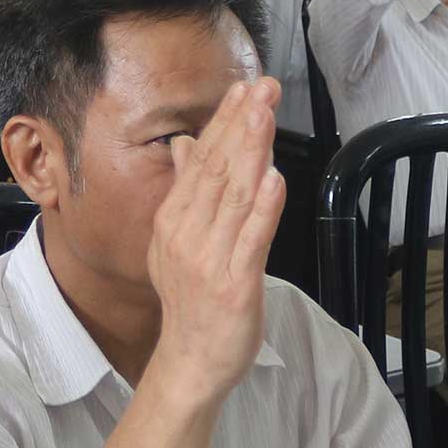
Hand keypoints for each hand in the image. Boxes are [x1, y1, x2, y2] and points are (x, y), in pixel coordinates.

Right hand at [144, 79, 286, 399]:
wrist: (190, 361)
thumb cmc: (191, 302)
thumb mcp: (176, 240)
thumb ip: (185, 190)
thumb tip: (186, 144)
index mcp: (173, 220)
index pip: (202, 160)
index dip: (225, 121)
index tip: (244, 87)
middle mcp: (187, 234)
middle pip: (217, 169)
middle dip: (241, 124)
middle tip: (262, 86)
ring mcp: (209, 258)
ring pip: (234, 196)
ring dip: (252, 151)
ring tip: (265, 114)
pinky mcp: (234, 284)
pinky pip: (251, 240)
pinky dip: (263, 208)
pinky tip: (274, 178)